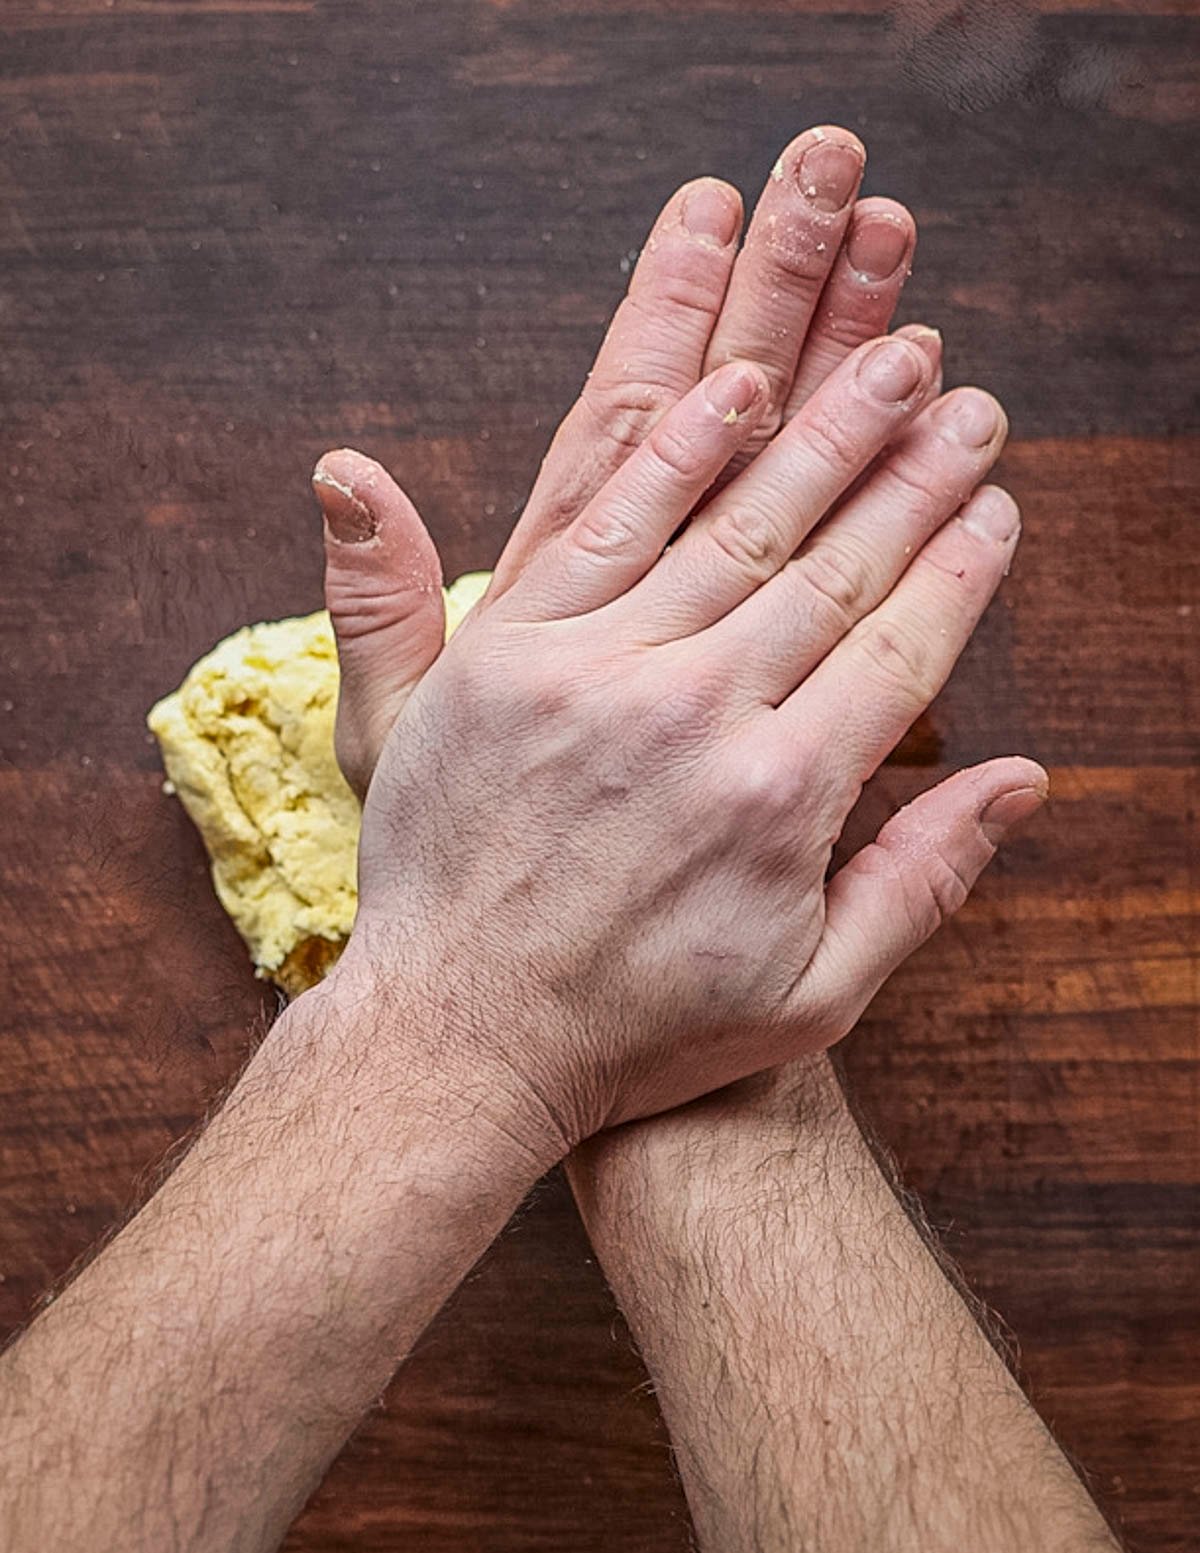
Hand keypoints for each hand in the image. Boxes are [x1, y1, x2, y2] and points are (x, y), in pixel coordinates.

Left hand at [313, 130, 1043, 1150]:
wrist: (463, 1037)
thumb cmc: (642, 1031)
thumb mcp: (812, 995)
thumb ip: (924, 880)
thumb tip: (1027, 778)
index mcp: (786, 796)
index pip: (901, 646)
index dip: (959, 566)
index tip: (997, 500)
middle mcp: (700, 717)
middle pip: (833, 565)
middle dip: (912, 472)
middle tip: (965, 397)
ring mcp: (600, 675)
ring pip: (736, 525)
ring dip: (821, 433)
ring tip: (887, 357)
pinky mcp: (511, 655)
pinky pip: (605, 526)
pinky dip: (675, 450)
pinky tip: (735, 387)